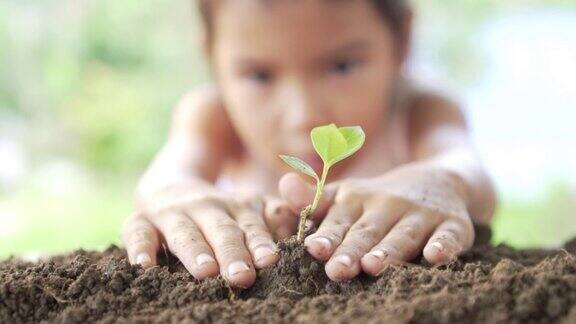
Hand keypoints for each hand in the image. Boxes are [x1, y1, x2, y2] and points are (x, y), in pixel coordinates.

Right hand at [121, 183, 296, 287]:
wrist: (172, 184)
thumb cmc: (223, 210)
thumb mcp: (250, 209)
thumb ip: (278, 218)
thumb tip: (305, 234)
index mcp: (238, 207)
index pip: (252, 226)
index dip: (260, 243)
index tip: (270, 260)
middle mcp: (207, 207)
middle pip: (221, 230)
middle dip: (232, 253)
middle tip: (242, 276)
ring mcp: (174, 212)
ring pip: (184, 231)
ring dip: (195, 250)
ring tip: (205, 272)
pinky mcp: (142, 219)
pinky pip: (137, 231)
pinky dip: (140, 246)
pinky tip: (144, 266)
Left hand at [279, 162, 473, 280]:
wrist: (439, 179)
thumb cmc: (380, 198)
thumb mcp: (347, 194)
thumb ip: (315, 199)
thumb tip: (283, 185)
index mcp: (358, 199)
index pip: (340, 220)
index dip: (327, 235)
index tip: (313, 249)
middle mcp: (388, 205)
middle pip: (368, 231)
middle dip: (352, 251)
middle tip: (336, 271)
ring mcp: (421, 215)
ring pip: (403, 235)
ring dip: (389, 251)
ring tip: (373, 266)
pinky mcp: (453, 225)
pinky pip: (449, 236)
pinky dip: (444, 246)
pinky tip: (435, 257)